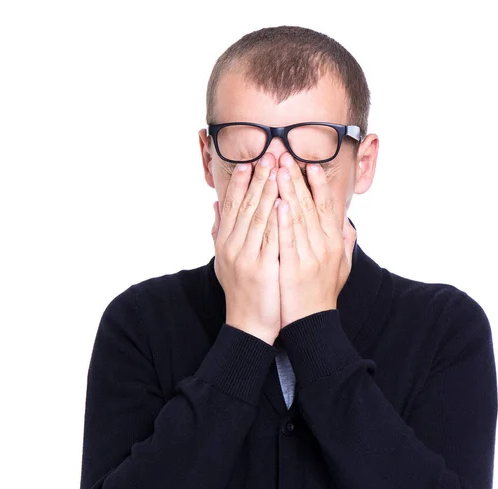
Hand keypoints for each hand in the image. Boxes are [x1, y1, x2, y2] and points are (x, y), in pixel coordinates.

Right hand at [211, 154, 280, 344]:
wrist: (248, 324)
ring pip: (257, 218)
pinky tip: (282, 201)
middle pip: (245, 206)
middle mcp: (232, 247)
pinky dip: (276, 219)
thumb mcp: (223, 261)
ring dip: (267, 191)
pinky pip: (270, 239)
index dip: (240, 183)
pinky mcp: (261, 269)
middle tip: (268, 155)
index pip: (232, 207)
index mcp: (224, 243)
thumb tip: (214, 205)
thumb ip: (219, 232)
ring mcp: (246, 257)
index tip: (248, 162)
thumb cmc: (241, 291)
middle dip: (257, 179)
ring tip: (276, 169)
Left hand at [275, 153, 357, 328]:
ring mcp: (310, 257)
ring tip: (279, 170)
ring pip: (299, 219)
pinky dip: (285, 222)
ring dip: (289, 192)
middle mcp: (325, 246)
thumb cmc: (323, 292)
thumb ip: (346, 242)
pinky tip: (279, 204)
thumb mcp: (343, 267)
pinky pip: (289, 241)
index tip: (310, 164)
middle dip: (298, 179)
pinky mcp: (294, 269)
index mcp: (334, 243)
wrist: (312, 323)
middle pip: (311, 206)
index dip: (319, 185)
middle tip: (286, 156)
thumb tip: (347, 223)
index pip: (327, 207)